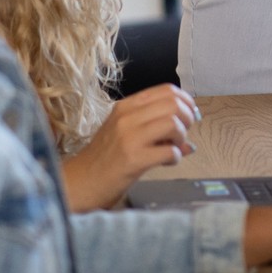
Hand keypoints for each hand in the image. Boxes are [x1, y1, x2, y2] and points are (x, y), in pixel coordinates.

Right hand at [60, 85, 200, 212]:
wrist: (81, 182)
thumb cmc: (105, 158)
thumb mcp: (127, 135)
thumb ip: (156, 131)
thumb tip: (190, 143)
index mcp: (126, 106)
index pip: (166, 90)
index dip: (186, 101)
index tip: (190, 114)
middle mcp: (127, 117)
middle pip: (173, 104)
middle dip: (187, 118)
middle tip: (182, 134)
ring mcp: (129, 137)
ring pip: (173, 124)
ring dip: (181, 137)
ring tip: (173, 148)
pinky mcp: (133, 159)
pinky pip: (169, 151)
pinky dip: (175, 157)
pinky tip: (167, 162)